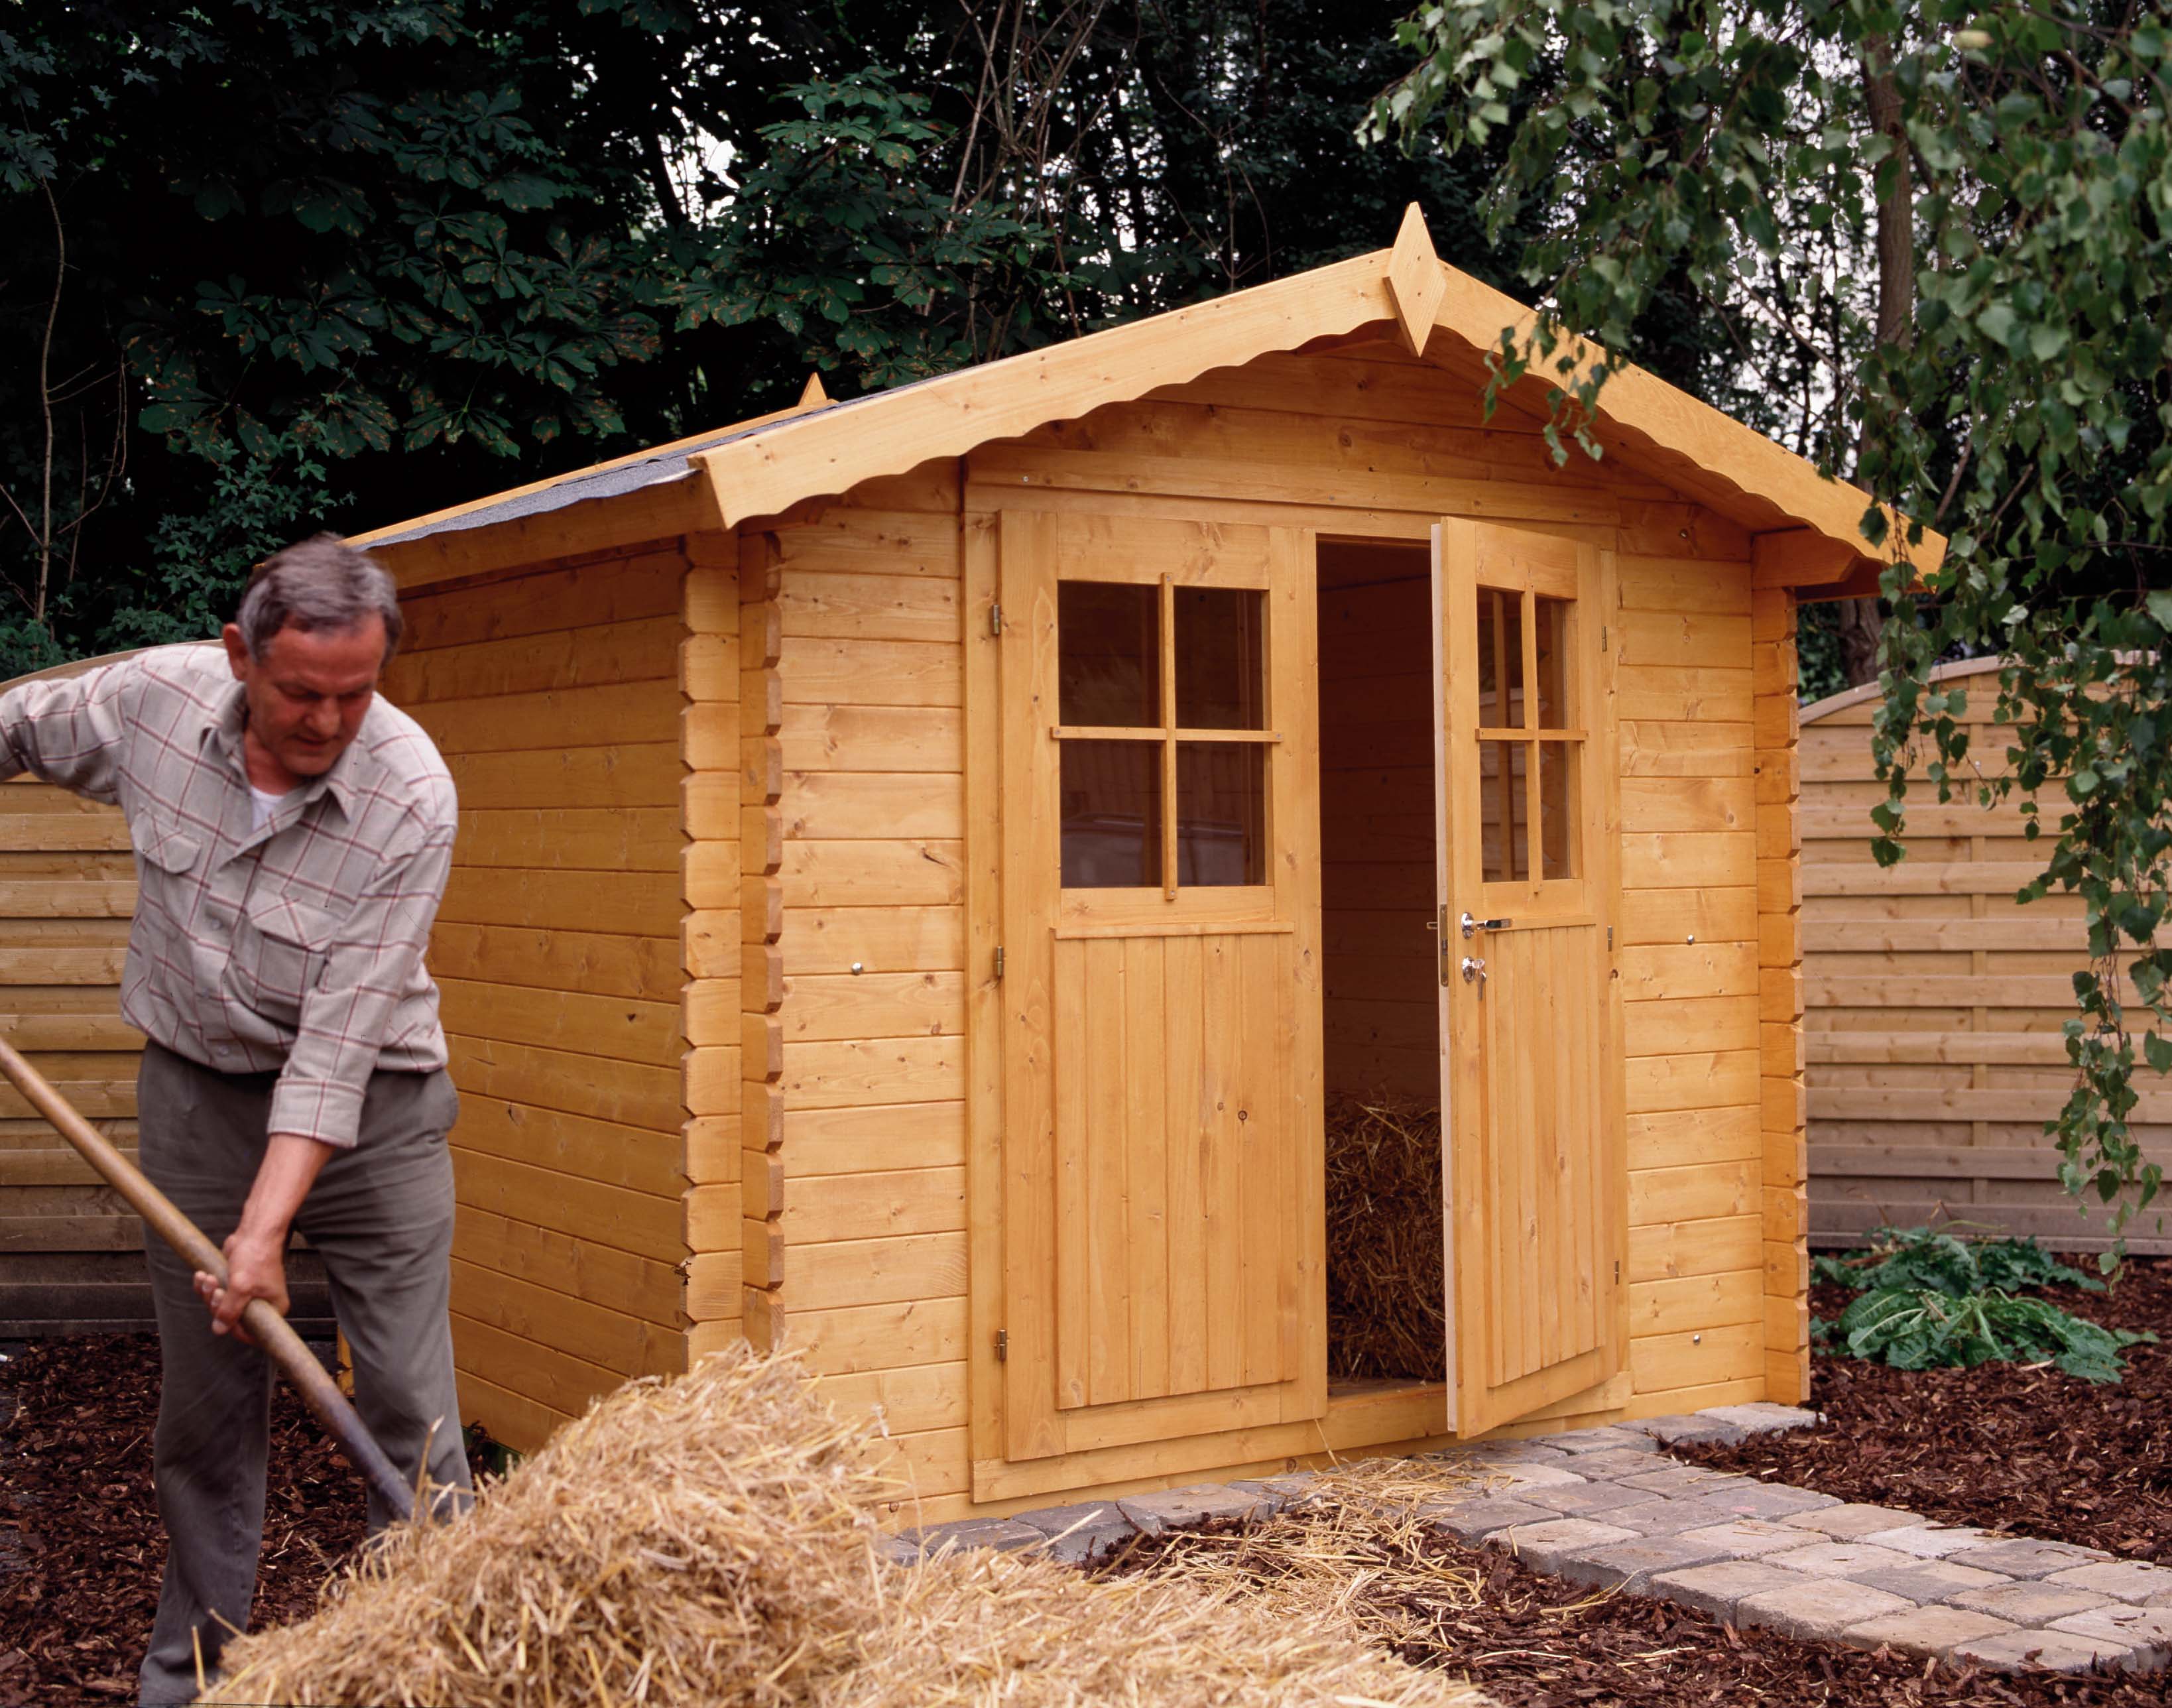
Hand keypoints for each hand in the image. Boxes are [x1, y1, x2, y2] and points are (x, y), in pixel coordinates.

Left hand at [195, 1226, 288, 1345]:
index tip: (223, 1318)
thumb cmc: (257, 1256)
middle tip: (215, 1290)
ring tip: (208, 1278)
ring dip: (208, 1293)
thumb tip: (219, 1329)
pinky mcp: (234, 1284)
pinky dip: (205, 1285)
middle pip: (231, 1319)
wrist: (255, 1232)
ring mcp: (246, 1295)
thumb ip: (230, 1310)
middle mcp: (261, 1304)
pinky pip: (215, 1293)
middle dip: (216, 1305)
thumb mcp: (242, 1286)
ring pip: (219, 1306)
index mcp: (273, 1308)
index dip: (235, 1329)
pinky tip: (202, 1275)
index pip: (253, 1332)